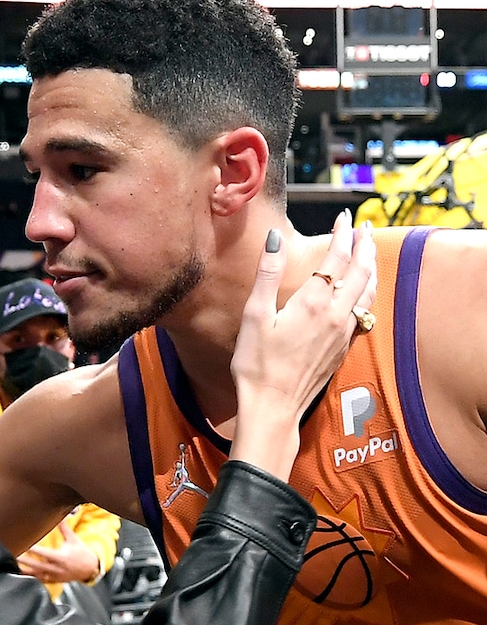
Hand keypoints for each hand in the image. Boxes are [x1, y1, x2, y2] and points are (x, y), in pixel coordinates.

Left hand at [16, 520, 100, 583]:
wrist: (89, 569)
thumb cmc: (81, 553)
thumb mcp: (73, 539)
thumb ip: (64, 528)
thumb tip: (61, 515)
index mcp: (61, 558)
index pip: (45, 554)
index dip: (34, 550)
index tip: (25, 545)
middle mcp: (57, 568)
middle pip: (37, 565)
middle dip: (25, 561)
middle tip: (13, 555)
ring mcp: (54, 576)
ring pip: (36, 575)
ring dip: (24, 570)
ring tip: (11, 566)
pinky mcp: (52, 581)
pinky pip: (39, 580)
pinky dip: (29, 577)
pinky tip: (20, 574)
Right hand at [229, 209, 376, 480]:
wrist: (273, 406)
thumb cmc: (256, 364)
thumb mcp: (254, 315)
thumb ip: (268, 273)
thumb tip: (274, 238)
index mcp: (313, 302)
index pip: (335, 258)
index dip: (341, 235)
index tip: (343, 218)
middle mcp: (335, 314)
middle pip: (360, 271)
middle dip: (363, 245)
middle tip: (363, 226)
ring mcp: (343, 333)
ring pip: (367, 291)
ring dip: (370, 266)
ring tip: (369, 250)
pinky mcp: (343, 348)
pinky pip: (364, 311)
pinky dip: (367, 292)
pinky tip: (363, 291)